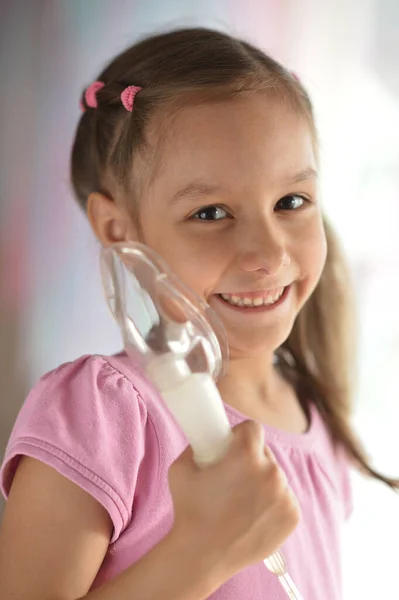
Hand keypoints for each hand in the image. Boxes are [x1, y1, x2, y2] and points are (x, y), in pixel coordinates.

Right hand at [168, 420, 299, 575]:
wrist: (201, 555)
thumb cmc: (189, 510)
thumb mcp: (181, 467)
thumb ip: (197, 446)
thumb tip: (207, 438)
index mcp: (246, 455)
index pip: (253, 428)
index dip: (241, 434)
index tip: (233, 444)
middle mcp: (271, 473)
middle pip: (265, 454)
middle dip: (252, 460)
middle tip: (233, 478)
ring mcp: (284, 496)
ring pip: (276, 477)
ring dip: (263, 483)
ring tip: (241, 501)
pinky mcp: (292, 516)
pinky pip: (284, 499)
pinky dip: (273, 504)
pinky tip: (253, 515)